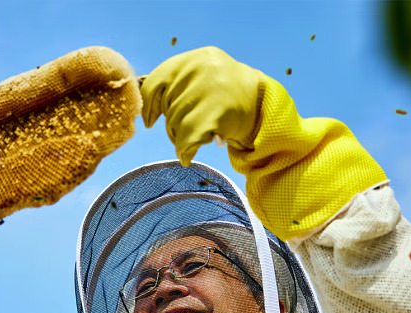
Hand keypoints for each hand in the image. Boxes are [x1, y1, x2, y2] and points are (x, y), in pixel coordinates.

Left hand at [140, 47, 262, 166]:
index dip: (150, 104)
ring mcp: (209, 89)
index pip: (157, 80)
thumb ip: (178, 83)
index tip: (150, 120)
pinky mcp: (214, 113)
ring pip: (175, 123)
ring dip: (179, 138)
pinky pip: (185, 138)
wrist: (267, 109)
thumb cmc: (230, 97)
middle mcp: (202, 69)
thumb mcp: (206, 78)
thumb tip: (144, 100)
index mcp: (197, 58)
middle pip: (168, 105)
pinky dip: (184, 150)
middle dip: (172, 124)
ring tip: (196, 138)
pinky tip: (187, 155)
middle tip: (186, 131)